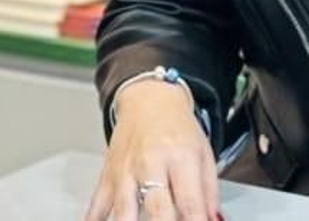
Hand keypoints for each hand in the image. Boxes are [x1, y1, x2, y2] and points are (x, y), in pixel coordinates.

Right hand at [85, 81, 219, 219]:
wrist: (148, 99)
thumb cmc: (177, 129)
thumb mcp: (204, 154)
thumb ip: (210, 193)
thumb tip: (213, 220)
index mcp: (180, 158)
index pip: (190, 202)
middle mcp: (151, 164)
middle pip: (158, 209)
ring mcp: (126, 171)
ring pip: (124, 209)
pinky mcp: (108, 175)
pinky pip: (98, 203)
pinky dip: (95, 218)